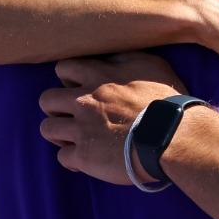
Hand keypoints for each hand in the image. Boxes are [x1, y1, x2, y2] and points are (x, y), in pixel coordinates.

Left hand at [37, 52, 187, 183]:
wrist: (173, 137)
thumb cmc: (166, 100)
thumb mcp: (151, 66)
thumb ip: (125, 58)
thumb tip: (110, 57)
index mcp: (97, 77)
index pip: (62, 68)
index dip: (68, 78)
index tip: (80, 87)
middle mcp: (83, 101)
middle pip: (46, 99)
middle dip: (56, 106)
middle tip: (73, 114)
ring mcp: (81, 130)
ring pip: (47, 128)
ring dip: (59, 133)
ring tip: (75, 138)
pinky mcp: (84, 157)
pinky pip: (63, 157)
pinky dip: (73, 159)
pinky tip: (87, 160)